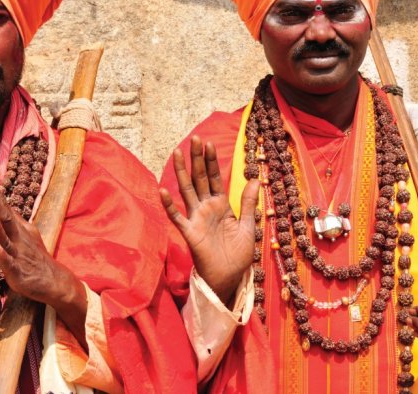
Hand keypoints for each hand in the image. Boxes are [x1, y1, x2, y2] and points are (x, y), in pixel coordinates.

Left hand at [0, 175, 87, 346]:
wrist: (53, 282)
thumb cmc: (34, 257)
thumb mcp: (24, 234)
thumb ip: (12, 219)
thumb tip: (1, 201)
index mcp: (18, 228)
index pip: (4, 204)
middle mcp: (19, 236)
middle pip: (5, 215)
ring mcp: (19, 254)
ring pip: (6, 238)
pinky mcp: (18, 272)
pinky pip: (8, 263)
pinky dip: (2, 255)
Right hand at [160, 136, 258, 304]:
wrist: (229, 278)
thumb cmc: (238, 255)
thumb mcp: (248, 226)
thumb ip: (247, 203)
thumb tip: (255, 179)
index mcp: (220, 205)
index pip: (215, 178)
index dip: (212, 161)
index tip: (209, 143)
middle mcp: (206, 208)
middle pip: (200, 178)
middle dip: (197, 159)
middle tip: (195, 138)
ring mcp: (196, 218)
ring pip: (187, 190)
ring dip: (181, 172)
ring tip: (176, 153)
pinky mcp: (189, 232)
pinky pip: (177, 216)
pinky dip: (169, 205)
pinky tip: (163, 190)